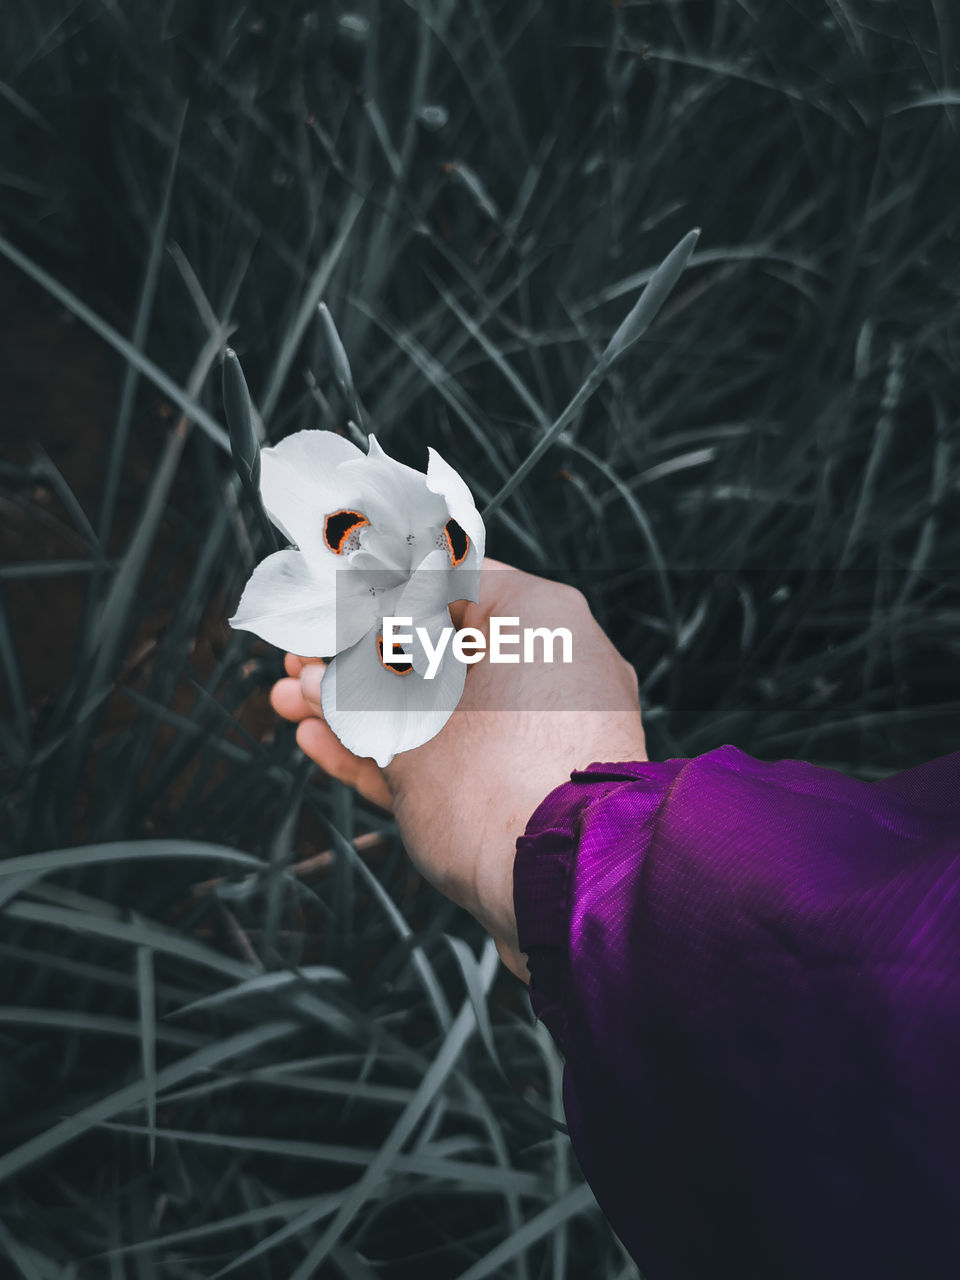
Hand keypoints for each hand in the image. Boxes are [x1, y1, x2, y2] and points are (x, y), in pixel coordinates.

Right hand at [270, 558, 646, 981]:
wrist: (567, 891)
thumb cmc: (493, 786)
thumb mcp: (404, 724)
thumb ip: (360, 693)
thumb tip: (321, 678)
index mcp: (537, 616)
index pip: (443, 581)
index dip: (371, 595)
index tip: (322, 608)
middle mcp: (553, 662)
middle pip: (438, 649)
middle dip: (356, 663)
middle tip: (298, 665)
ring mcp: (547, 727)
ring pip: (443, 707)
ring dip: (365, 710)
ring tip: (292, 705)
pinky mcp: (537, 782)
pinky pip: (463, 751)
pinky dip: (401, 749)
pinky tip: (327, 743)